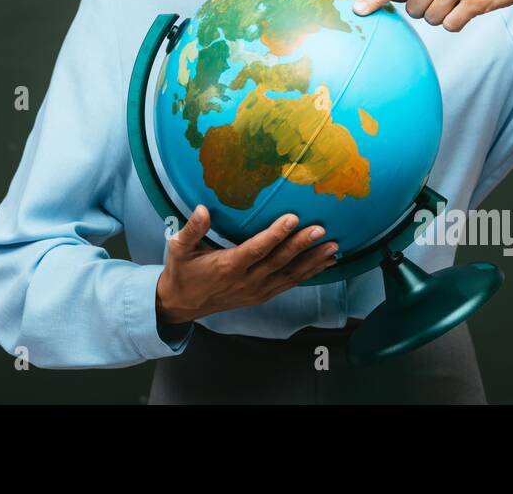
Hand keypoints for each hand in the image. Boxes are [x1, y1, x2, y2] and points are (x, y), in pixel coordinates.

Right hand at [155, 206, 338, 325]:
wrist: (182, 304)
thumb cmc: (182, 271)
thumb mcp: (179, 248)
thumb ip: (192, 229)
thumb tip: (203, 209)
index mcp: (227, 266)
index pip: (256, 249)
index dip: (275, 234)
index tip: (292, 218)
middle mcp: (246, 281)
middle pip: (279, 262)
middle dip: (301, 245)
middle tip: (321, 230)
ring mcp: (256, 291)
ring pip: (289, 275)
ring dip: (312, 262)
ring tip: (333, 247)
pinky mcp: (262, 295)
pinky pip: (289, 284)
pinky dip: (308, 274)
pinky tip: (324, 264)